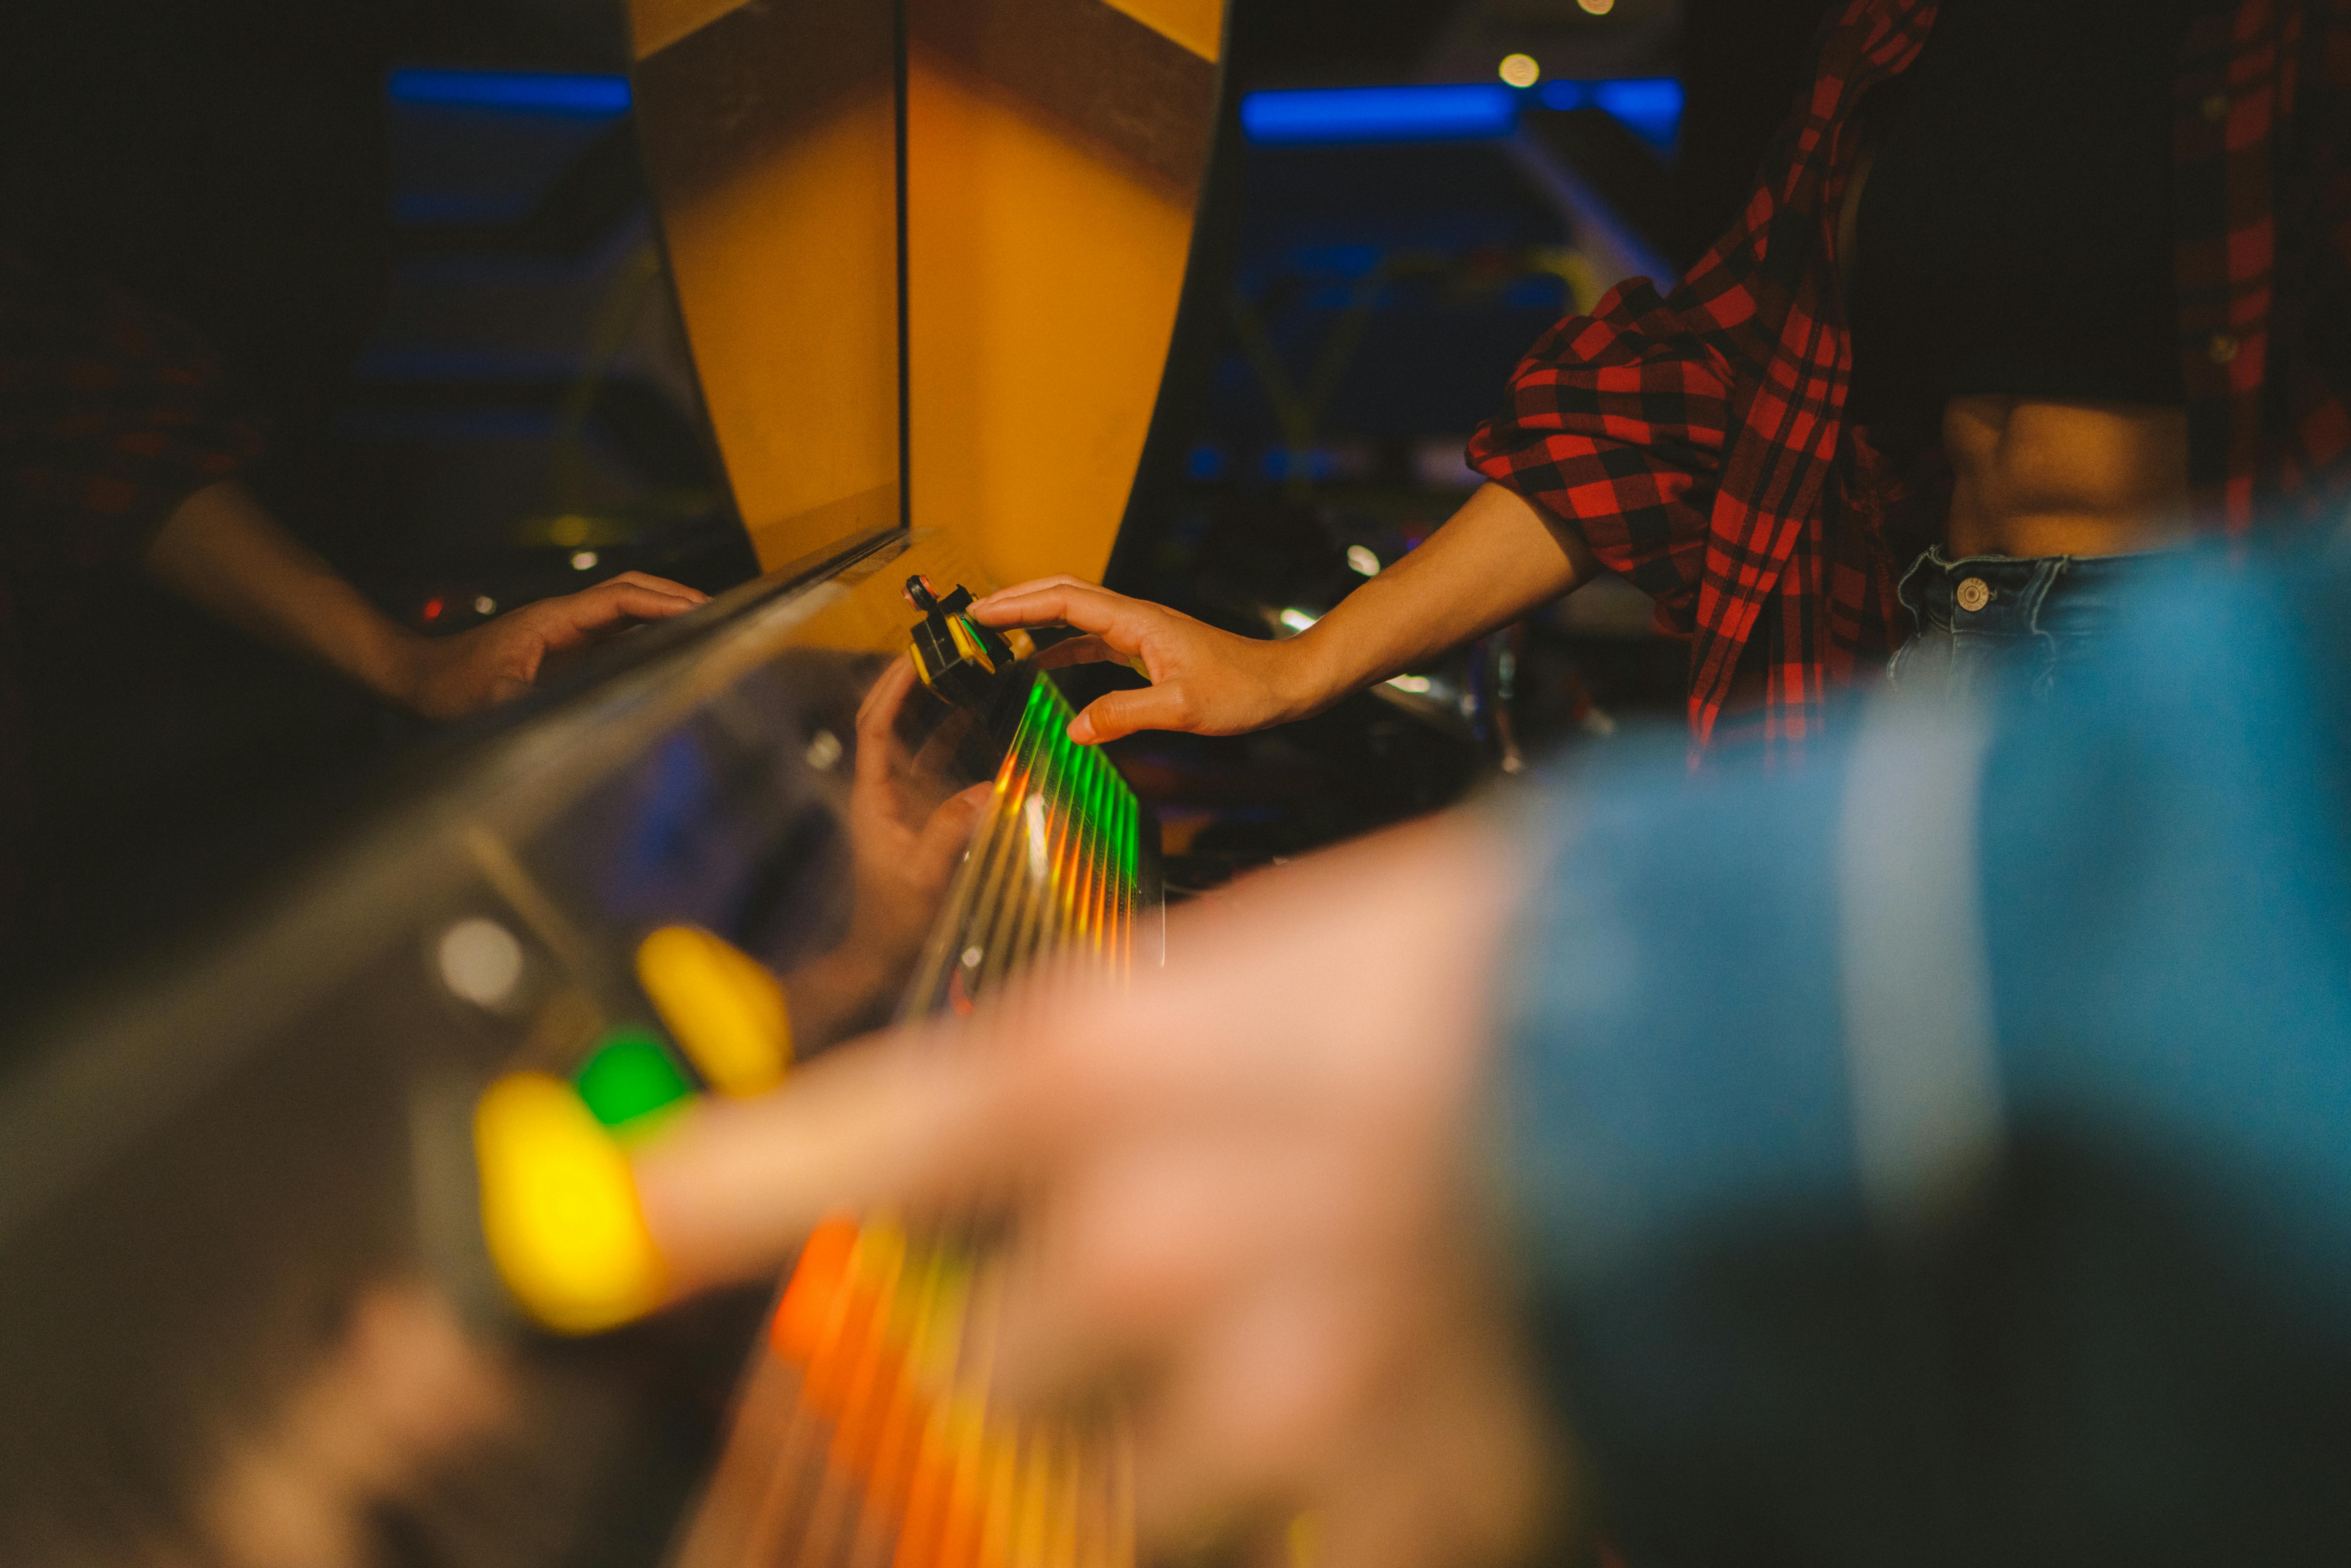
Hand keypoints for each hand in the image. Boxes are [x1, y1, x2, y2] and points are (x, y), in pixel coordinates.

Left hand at [397, 572, 707, 718]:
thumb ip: (532, 705)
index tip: (701, 610)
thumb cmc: (452, 686)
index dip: (662, 602)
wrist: (421, 676)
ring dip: (664, 610)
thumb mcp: (490, 700)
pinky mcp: (567, 648)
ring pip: (627, 608)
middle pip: (632, 591)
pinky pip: (617, 633)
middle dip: (675, 596)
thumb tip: (580, 726)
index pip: (620, 599)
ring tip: (708, 623)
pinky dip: (648, 633)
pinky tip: (672, 648)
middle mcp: (565, 618)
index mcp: (553, 619)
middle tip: (721, 609)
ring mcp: (567, 631)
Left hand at [633, 814, 1576, 1567]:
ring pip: (1127, 1491)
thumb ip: (1148, 1072)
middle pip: (1000, 1371)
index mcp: (1098, 1082)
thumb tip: (1046, 1164)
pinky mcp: (1387, 1511)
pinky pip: (1284, 1554)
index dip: (712, 1192)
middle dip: (1079, 1349)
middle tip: (1212, 1287)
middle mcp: (1133, 1252)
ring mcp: (1254, 1401)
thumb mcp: (1299, 958)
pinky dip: (1324, 1511)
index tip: (604, 1228)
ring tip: (1332, 1361)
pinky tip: (1400, 1440)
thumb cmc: (1521, 965)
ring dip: (1204, 1448)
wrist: (1752, 1049)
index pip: (838, 1149)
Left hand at [783, 656, 991, 1042]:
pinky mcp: (919, 811)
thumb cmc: (894, 920)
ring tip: (959, 672)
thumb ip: (951, 830)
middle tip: (939, 650)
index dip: (892, 688)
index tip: (914, 656)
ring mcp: (900, 799)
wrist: (882, 955)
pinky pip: (933, 763)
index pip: (875, 726)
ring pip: (913, 738)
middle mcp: (882, 790)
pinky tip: (974, 720)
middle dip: (909, 683)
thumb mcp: (924, 876)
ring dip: (931, 705)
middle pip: (889, 720)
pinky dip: (950, 737)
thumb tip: (991, 788)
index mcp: (872, 796)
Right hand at [968, 578, 1325, 744]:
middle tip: (973, 616)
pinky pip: (1092, 639)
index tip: (978, 613)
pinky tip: (1042, 662)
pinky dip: (1061, 645)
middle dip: (1017, 601)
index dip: (1018, 605)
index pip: (1064, 601)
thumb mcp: (1183, 709)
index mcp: (1137, 621)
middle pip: (1063, 595)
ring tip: (996, 635)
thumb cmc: (1242, 691)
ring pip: (1076, 615)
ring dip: (1035, 620)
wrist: (1282, 684)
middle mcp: (1135, 618)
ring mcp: (1140, 632)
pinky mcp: (1147, 649)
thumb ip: (1126, 715)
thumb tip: (1074, 730)